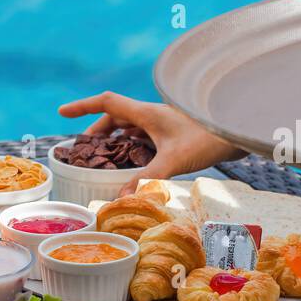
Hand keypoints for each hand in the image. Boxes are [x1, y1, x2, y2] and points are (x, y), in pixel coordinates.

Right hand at [58, 91, 242, 195]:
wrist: (239, 131)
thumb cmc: (209, 139)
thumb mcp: (174, 161)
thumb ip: (146, 178)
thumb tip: (121, 197)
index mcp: (147, 113)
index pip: (107, 103)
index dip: (82, 107)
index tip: (62, 113)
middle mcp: (152, 115)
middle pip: (114, 118)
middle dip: (96, 134)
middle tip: (83, 152)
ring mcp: (163, 124)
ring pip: (129, 128)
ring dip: (114, 142)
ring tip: (103, 161)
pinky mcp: (172, 134)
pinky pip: (142, 138)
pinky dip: (130, 149)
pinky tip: (131, 166)